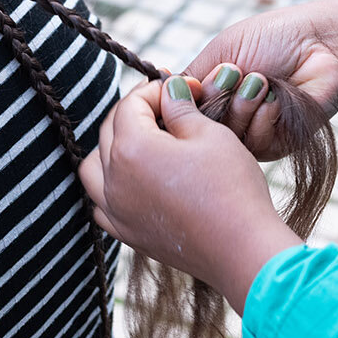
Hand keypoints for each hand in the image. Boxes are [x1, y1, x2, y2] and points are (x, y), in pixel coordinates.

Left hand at [80, 76, 302, 313]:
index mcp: (131, 149)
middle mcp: (114, 180)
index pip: (131, 104)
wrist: (243, 249)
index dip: (158, 89)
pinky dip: (111, 187)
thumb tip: (168, 90)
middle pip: (109, 129)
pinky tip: (137, 182)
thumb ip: (180, 108)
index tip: (185, 88)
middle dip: (136, 111)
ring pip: (94, 168)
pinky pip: (102, 205)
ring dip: (113, 147)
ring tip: (145, 141)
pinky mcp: (128, 235)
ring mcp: (117, 211)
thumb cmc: (232, 188)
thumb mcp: (210, 134)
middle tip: (168, 106)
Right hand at [184, 0, 337, 159]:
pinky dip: (263, 116)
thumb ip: (189, 80)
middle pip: (198, 131)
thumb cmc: (274, 39)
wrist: (323, 44)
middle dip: (217, 98)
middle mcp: (228, 120)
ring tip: (262, 80)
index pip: (180, 115)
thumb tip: (155, 96)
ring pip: (226, 139)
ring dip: (242, 105)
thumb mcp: (222, 53)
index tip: (195, 83)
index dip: (183, 102)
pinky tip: (276, 98)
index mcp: (213, 97)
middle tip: (235, 73)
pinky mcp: (277, 147)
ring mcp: (251, 136)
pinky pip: (255, 144)